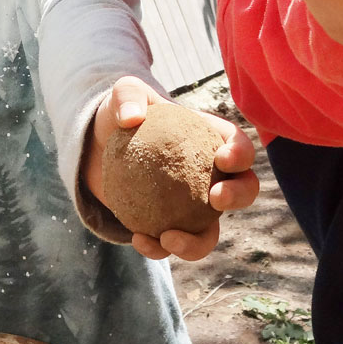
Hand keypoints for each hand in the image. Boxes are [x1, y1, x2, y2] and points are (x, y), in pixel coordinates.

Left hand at [82, 76, 259, 261]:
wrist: (99, 147)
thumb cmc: (121, 115)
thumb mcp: (123, 95)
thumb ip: (128, 97)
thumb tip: (131, 118)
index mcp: (210, 140)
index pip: (237, 145)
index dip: (241, 154)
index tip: (224, 159)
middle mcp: (211, 176)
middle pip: (243, 189)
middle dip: (239, 196)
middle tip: (216, 199)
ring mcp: (193, 206)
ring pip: (210, 232)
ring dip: (197, 243)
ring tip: (170, 239)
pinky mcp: (170, 226)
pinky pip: (171, 243)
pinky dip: (158, 248)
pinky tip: (139, 240)